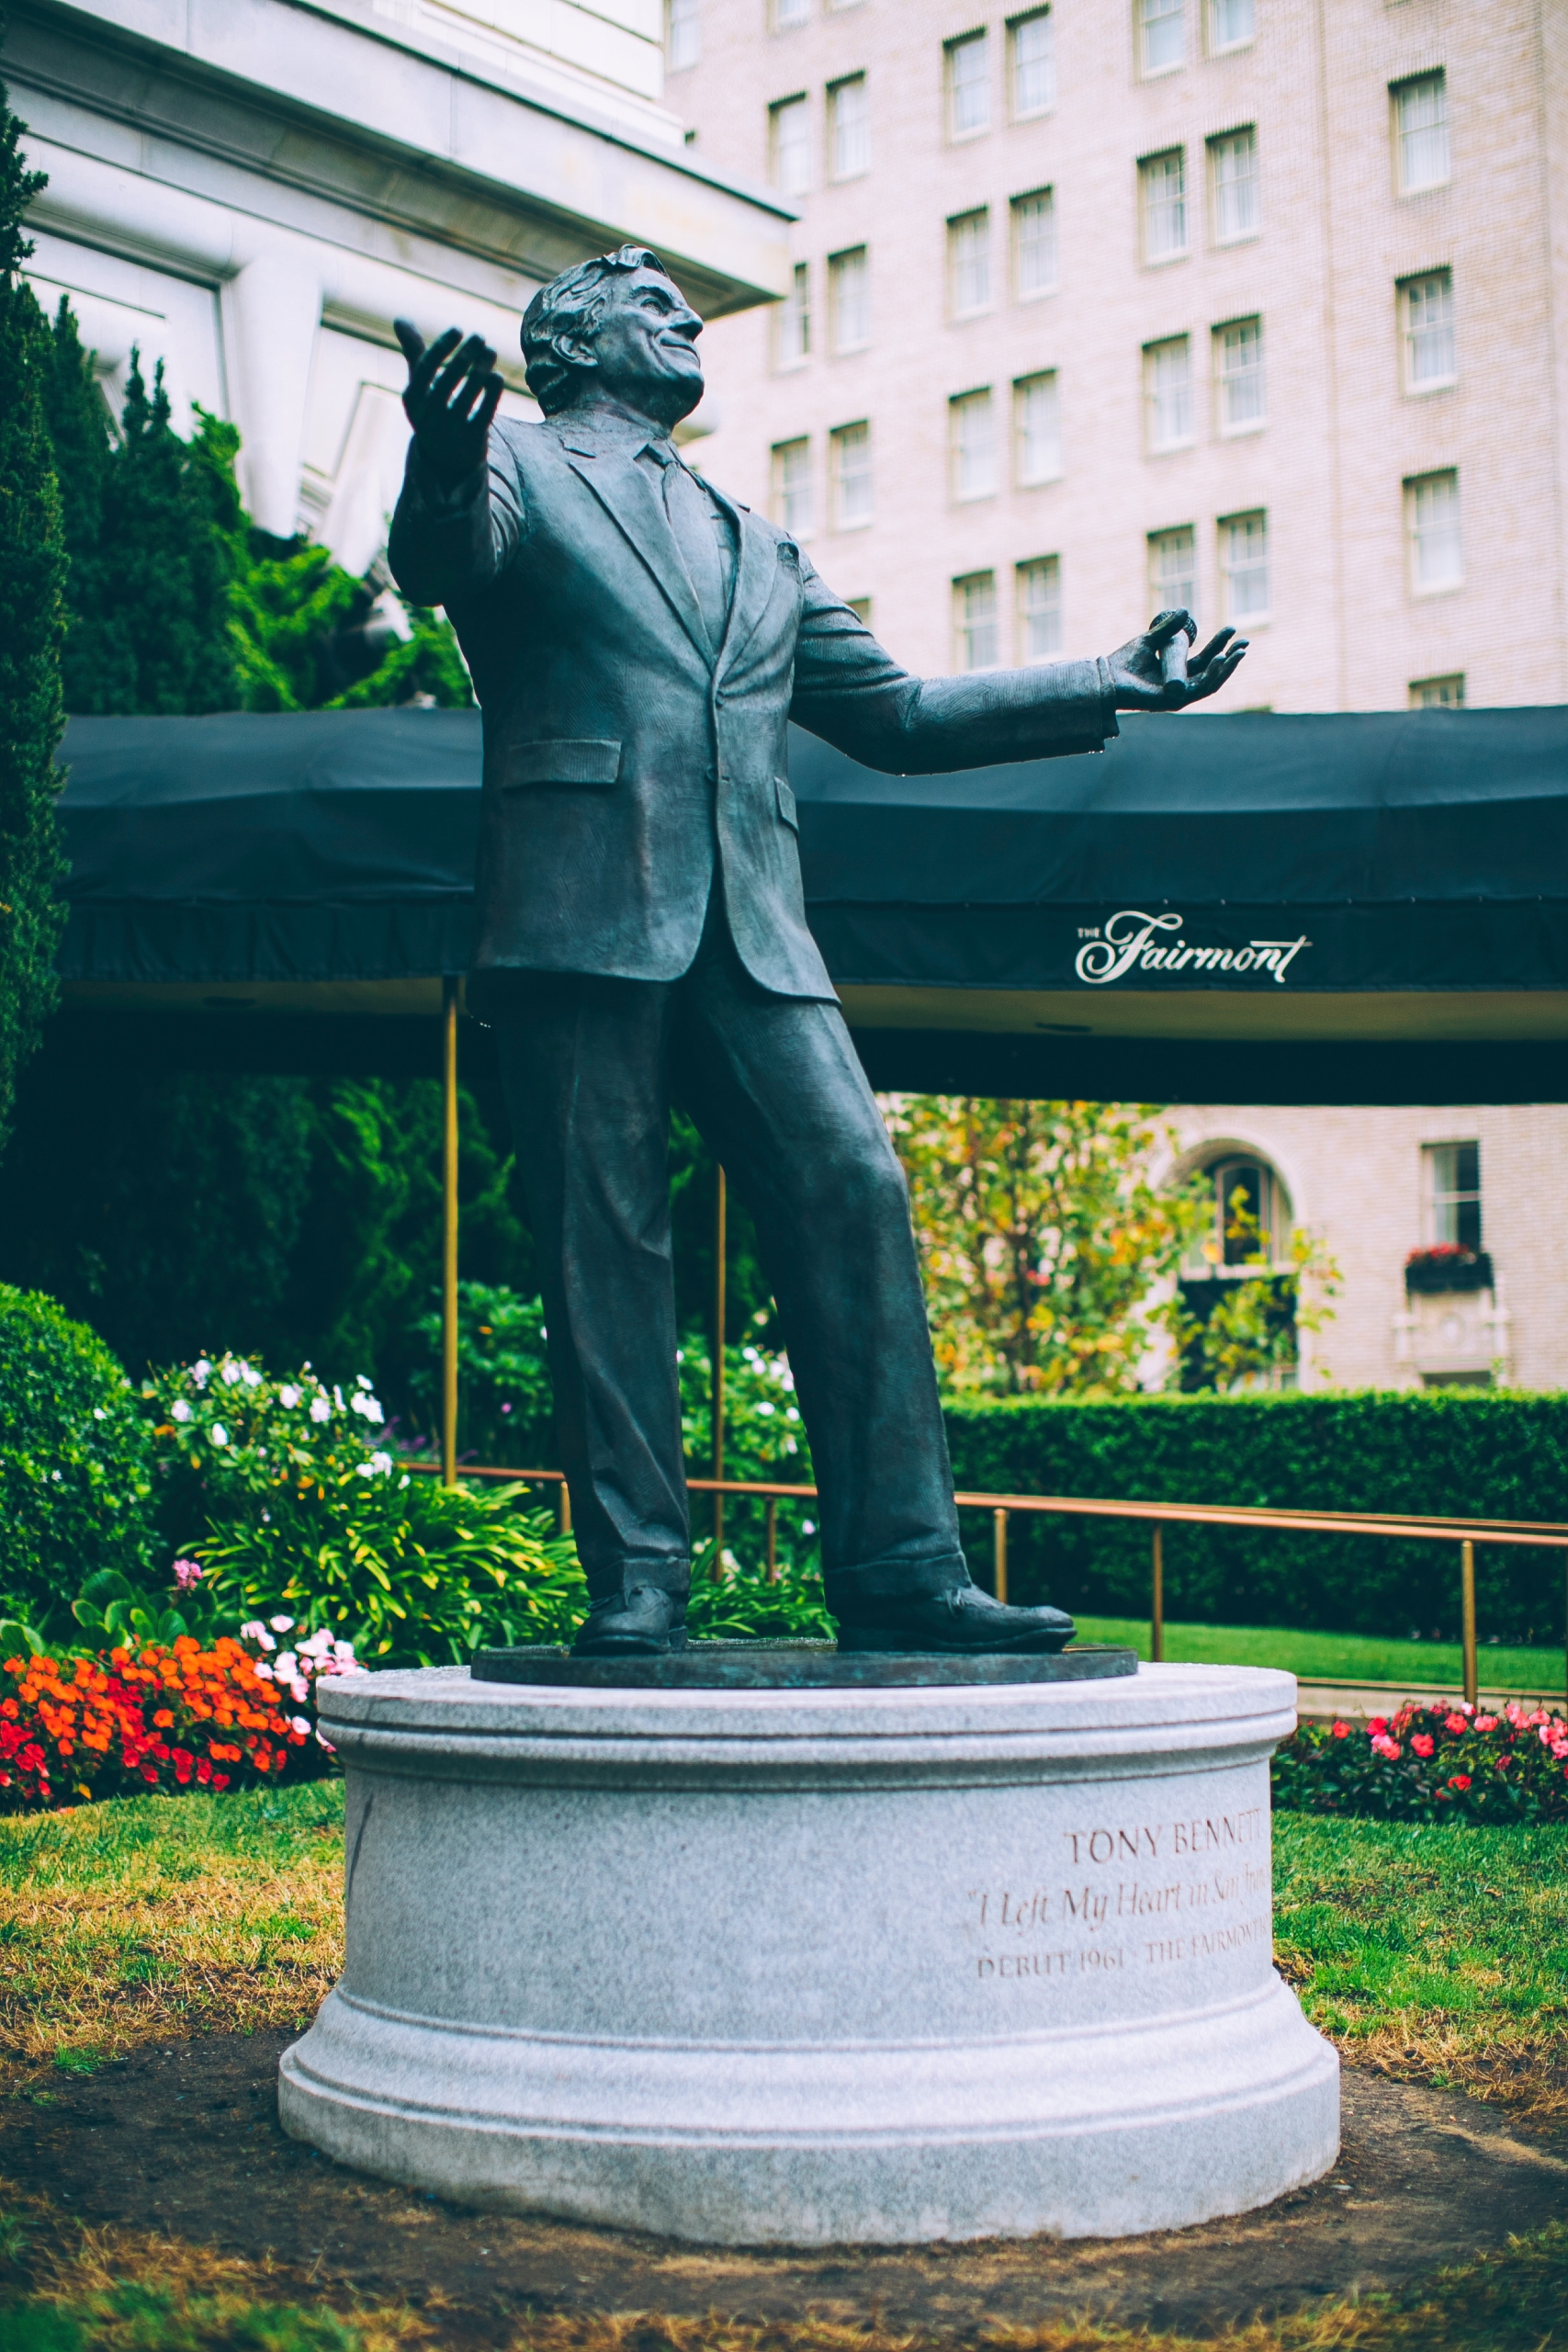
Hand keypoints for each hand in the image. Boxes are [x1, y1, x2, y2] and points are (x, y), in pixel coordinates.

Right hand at [393, 319, 503, 487]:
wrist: (445, 459)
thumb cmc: (433, 409)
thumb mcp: (419, 385)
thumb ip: (413, 352)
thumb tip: (399, 318)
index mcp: (412, 400)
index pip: (424, 370)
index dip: (441, 349)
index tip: (458, 329)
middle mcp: (427, 417)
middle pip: (447, 383)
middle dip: (464, 357)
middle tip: (480, 336)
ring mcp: (449, 432)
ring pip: (467, 398)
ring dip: (481, 371)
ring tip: (491, 351)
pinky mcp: (471, 442)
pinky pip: (483, 416)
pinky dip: (491, 395)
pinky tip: (497, 376)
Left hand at [1106, 609, 1247, 710]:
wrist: (1108, 677)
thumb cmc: (1124, 662)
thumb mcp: (1151, 639)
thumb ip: (1168, 628)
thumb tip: (1186, 611)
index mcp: (1177, 672)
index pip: (1205, 660)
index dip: (1219, 645)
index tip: (1232, 629)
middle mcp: (1181, 685)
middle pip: (1213, 673)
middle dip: (1231, 658)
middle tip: (1245, 642)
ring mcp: (1179, 695)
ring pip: (1211, 683)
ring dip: (1227, 668)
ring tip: (1239, 651)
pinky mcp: (1175, 701)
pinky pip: (1199, 689)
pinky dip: (1212, 676)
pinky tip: (1221, 660)